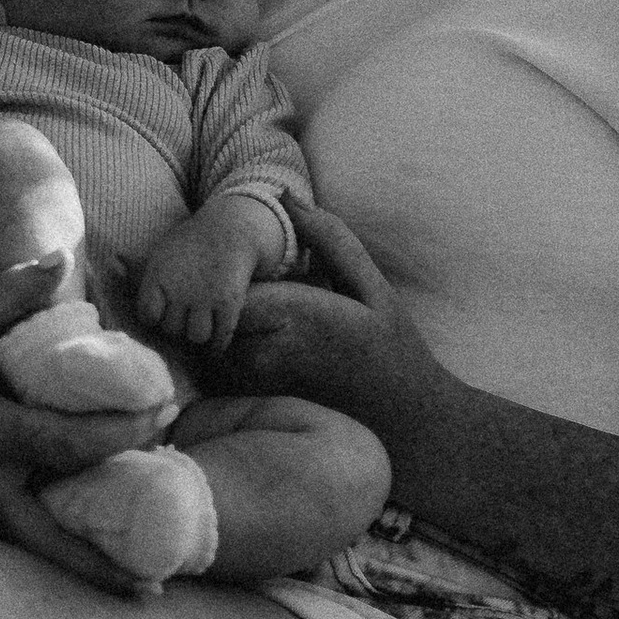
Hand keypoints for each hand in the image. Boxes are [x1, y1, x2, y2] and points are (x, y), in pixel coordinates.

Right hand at [0, 255, 168, 597]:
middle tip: (152, 586)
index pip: (69, 444)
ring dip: (76, 570)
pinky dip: (43, 554)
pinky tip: (78, 561)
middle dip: (99, 566)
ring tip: (131, 588)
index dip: (123, 432)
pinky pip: (5, 543)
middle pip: (48, 540)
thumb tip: (59, 258)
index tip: (164, 415)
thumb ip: (7, 294)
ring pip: (26, 551)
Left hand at [136, 200, 280, 350]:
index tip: (159, 314)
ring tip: (198, 329)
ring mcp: (206, 297)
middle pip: (171, 329)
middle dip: (176, 326)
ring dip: (197, 335)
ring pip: (196, 336)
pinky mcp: (230, 303)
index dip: (153, 317)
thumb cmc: (188, 244)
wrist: (228, 230)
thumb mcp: (159, 253)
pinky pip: (221, 336)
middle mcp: (181, 289)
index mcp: (159, 276)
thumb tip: (112, 263)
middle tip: (182, 321)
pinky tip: (214, 348)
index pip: (147, 315)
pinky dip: (217, 345)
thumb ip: (137, 267)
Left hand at [216, 204, 454, 478]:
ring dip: (222, 333)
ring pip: (210, 346)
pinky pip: (220, 375)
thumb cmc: (392, 349)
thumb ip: (328, 238)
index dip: (232, 272)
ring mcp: (260, 386)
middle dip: (222, 301)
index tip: (253, 271)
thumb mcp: (371, 286)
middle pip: (213, 314)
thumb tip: (285, 193)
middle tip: (251, 298)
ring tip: (261, 329)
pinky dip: (227, 362)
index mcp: (298, 313)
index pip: (230, 282)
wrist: (407, 424)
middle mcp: (270, 351)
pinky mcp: (257, 409)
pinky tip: (262, 359)